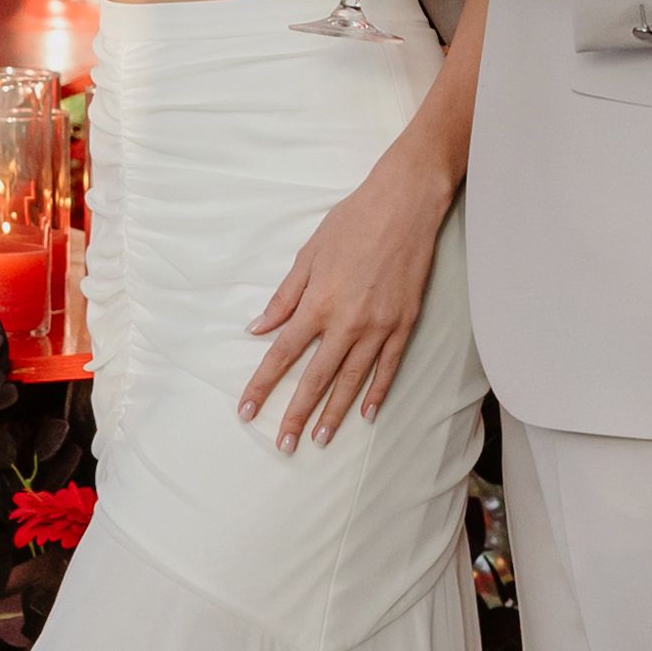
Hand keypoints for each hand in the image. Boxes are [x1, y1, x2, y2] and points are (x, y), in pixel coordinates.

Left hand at [239, 136, 455, 447]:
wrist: (405, 204)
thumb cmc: (352, 222)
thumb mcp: (308, 254)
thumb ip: (285, 297)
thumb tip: (259, 328)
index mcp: (318, 303)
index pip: (283, 354)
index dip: (263, 385)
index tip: (246, 410)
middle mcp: (348, 322)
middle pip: (316, 378)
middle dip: (297, 414)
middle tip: (283, 445)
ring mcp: (379, 326)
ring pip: (352, 380)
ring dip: (335, 413)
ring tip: (321, 439)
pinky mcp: (405, 323)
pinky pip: (388, 366)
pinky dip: (376, 391)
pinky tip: (366, 413)